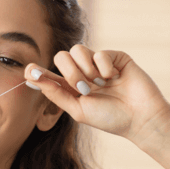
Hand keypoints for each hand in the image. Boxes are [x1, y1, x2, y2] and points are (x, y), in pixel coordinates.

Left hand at [25, 45, 169, 144]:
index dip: (37, 71)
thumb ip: (56, 94)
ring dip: (85, 69)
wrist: (140, 118)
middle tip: (83, 88)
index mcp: (70, 87)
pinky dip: (103, 67)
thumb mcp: (78, 109)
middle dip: (69, 72)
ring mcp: (98, 64)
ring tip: (99, 84)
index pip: (49, 74)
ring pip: (78, 50)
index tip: (29, 70)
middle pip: (61, 57)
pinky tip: (113, 78)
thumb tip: (33, 80)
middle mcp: (82, 73)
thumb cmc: (109, 118)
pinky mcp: (115, 57)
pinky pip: (99, 52)